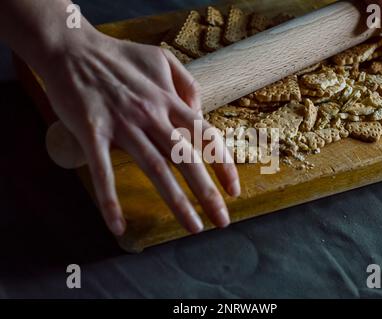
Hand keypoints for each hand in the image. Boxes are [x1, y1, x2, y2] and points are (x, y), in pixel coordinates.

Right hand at [38, 30, 239, 235]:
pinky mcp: (92, 131)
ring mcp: (123, 124)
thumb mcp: (162, 59)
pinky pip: (103, 170)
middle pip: (187, 158)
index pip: (207, 136)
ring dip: (176, 201)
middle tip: (223, 221)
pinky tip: (117, 226)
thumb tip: (200, 111)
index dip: (224, 165)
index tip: (234, 191)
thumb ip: (186, 84)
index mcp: (169, 100)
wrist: (71, 48)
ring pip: (155, 168)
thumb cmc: (119, 57)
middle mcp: (152, 114)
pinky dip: (110, 200)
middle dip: (209, 192)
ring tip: (192, 226)